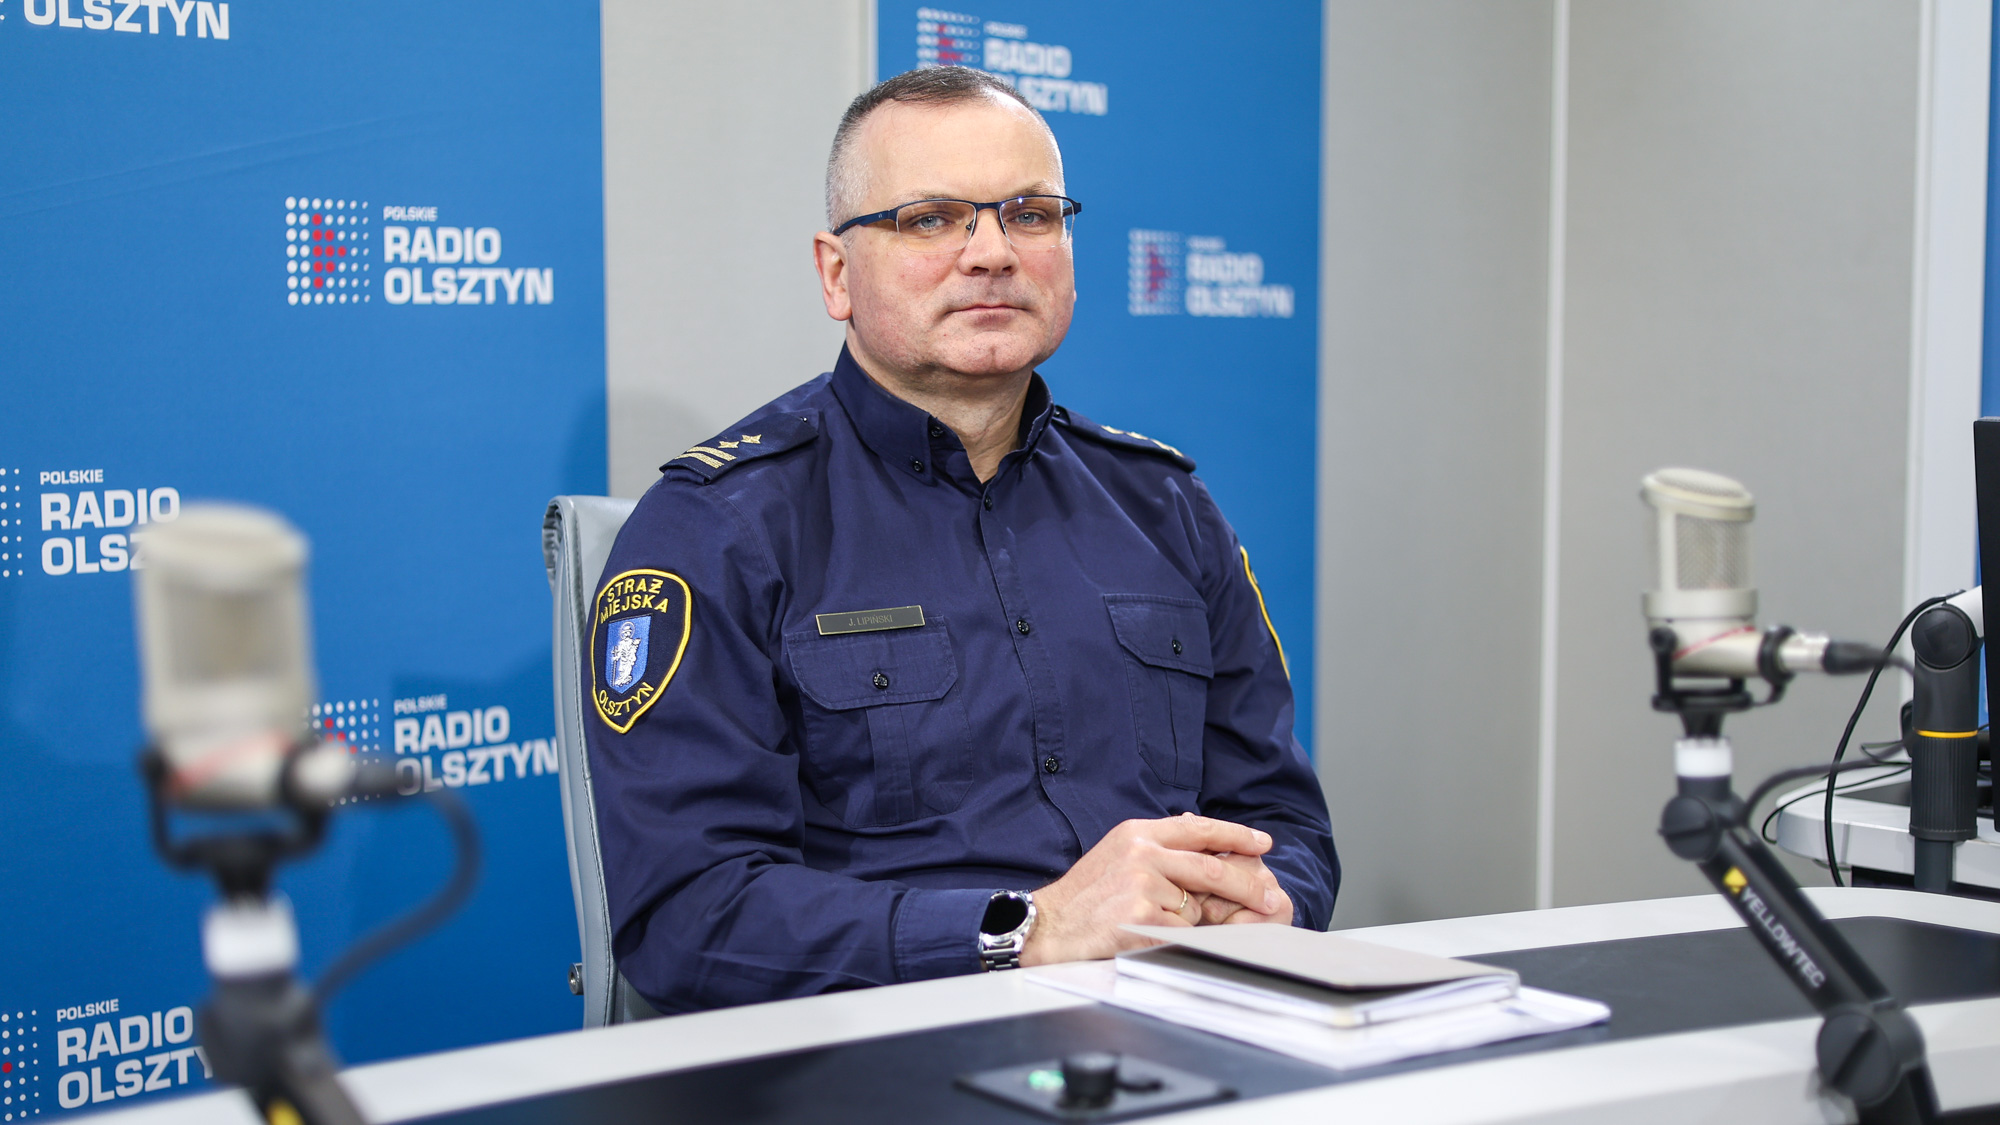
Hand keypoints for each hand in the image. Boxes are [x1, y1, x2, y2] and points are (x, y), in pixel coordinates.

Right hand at [1019, 815, 1284, 965]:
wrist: (1049, 925)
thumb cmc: (1084, 895)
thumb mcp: (1118, 853)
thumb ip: (1157, 845)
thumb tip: (1199, 831)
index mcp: (1138, 833)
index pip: (1199, 829)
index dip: (1236, 835)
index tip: (1263, 842)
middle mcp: (1142, 852)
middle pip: (1212, 867)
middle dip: (1247, 885)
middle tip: (1271, 897)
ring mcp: (1142, 883)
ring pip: (1195, 906)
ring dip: (1187, 920)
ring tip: (1149, 921)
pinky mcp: (1141, 915)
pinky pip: (1180, 930)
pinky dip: (1173, 936)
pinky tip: (1142, 933)